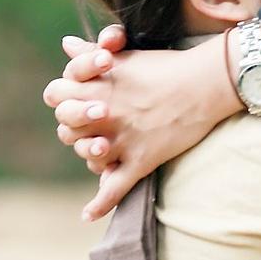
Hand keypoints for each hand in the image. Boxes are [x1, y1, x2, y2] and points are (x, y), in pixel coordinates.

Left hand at [42, 26, 238, 220]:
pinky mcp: (141, 159)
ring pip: (87, 157)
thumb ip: (90, 54)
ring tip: (100, 154)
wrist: (206, 83)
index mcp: (96, 84)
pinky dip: (99, 204)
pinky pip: (114, 188)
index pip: (55, 95)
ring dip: (89, 157)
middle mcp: (103, 113)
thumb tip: (66, 44)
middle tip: (91, 128)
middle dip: (73, 129)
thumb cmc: (167, 65)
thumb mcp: (125, 56)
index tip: (74, 100)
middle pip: (65, 129)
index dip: (61, 98)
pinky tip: (87, 214)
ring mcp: (122, 139)